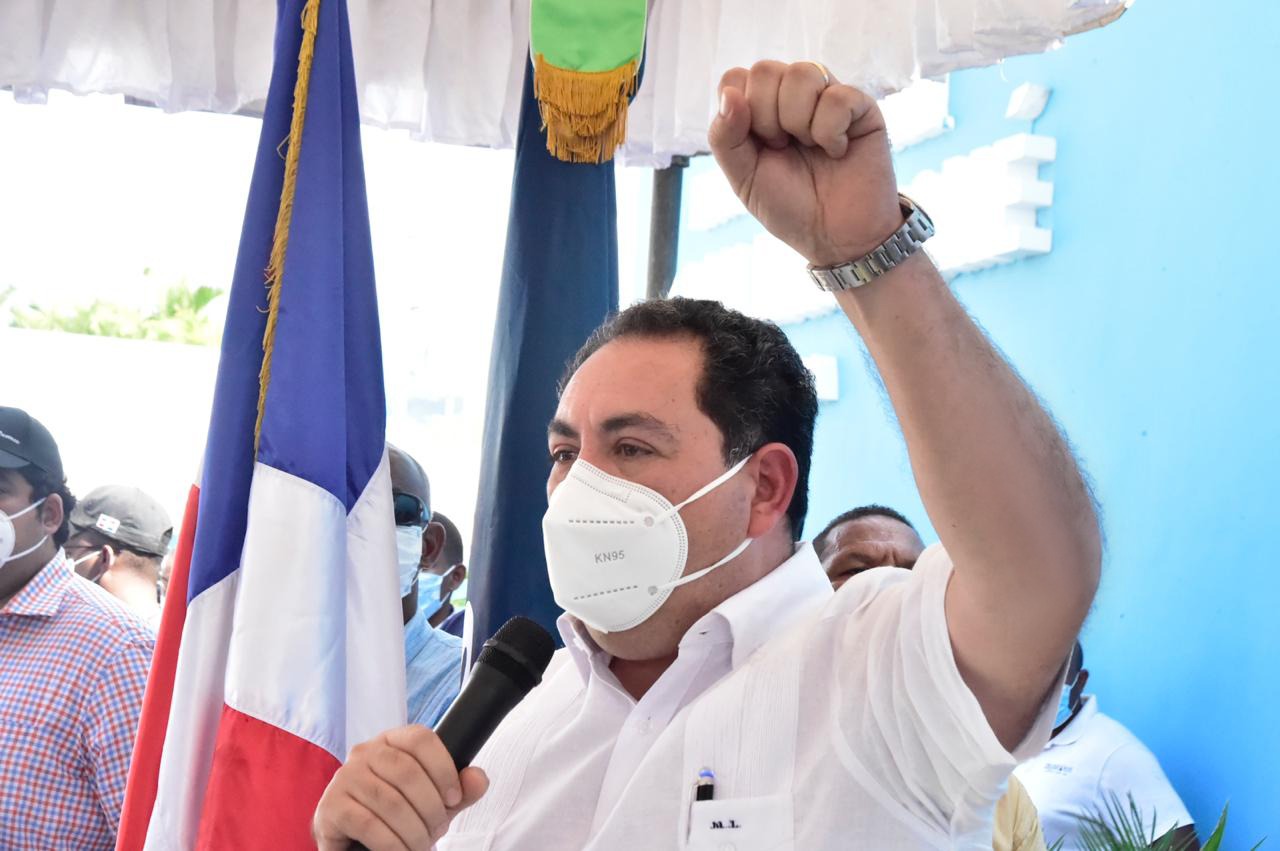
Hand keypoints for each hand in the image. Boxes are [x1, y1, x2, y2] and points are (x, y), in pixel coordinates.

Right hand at [312, 725, 488, 850]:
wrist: (356, 841)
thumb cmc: (398, 815)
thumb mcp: (434, 801)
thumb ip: (460, 790)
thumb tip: (478, 778)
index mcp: (392, 741)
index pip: (421, 739)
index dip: (444, 769)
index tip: (454, 799)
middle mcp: (365, 752)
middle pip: (408, 772)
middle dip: (431, 808)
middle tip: (437, 830)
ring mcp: (344, 777)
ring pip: (390, 801)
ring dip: (413, 831)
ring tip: (420, 844)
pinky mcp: (331, 806)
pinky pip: (369, 824)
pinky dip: (391, 844)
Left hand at [708, 61, 903, 267]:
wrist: (836, 237)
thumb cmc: (790, 207)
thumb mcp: (743, 178)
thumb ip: (725, 137)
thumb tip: (730, 94)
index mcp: (759, 110)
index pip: (735, 77)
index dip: (740, 109)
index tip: (756, 145)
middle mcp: (792, 97)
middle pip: (765, 70)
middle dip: (767, 118)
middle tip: (784, 149)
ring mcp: (827, 97)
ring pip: (802, 74)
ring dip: (800, 121)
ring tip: (811, 148)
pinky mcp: (861, 107)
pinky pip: (838, 96)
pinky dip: (831, 131)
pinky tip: (837, 151)